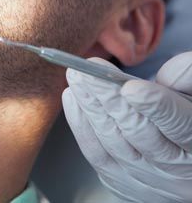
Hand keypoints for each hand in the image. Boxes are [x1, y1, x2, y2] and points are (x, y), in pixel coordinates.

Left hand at [62, 52, 191, 202]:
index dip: (154, 105)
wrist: (183, 157)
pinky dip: (81, 125)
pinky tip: (72, 98)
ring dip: (90, 106)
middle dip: (109, 97)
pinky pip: (96, 154)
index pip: (178, 124)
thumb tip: (166, 75)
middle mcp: (178, 171)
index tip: (130, 87)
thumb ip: (187, 78)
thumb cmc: (187, 116)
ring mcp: (148, 181)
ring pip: (113, 141)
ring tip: (76, 77)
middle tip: (89, 70)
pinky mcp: (123, 182)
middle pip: (138, 131)